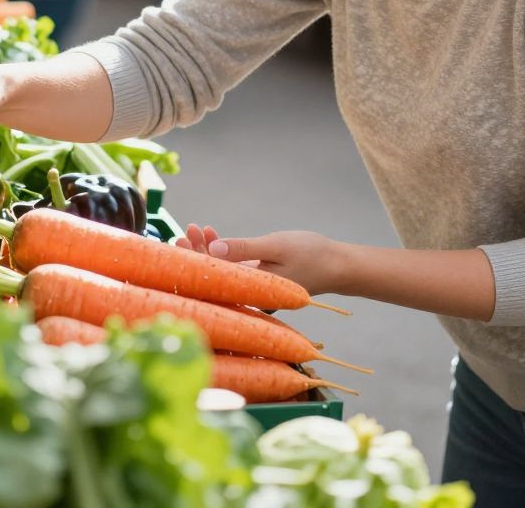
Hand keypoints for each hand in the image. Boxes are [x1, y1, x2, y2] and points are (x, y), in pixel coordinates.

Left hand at [178, 224, 347, 295]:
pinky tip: (214, 237)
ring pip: (223, 272)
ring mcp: (255, 288)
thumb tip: (212, 250)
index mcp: (253, 291)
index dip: (195, 258)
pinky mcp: (260, 281)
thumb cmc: (312, 254)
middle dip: (197, 253)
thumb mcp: (275, 246)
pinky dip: (223, 253)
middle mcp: (251, 294)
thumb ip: (244, 249)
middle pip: (215, 275)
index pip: (215, 276)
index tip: (184, 236)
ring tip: (198, 230)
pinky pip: (234, 269)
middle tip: (186, 230)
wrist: (340, 266)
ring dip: (208, 251)